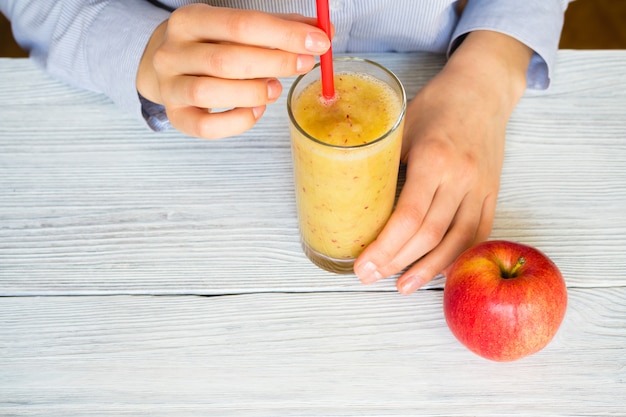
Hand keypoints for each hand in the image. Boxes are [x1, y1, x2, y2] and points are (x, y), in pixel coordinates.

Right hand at [137, 4, 329, 138]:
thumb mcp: (237, 28)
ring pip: (212, 93)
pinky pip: (207, 127)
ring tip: (275, 89)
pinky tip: (256, 110)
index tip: (318, 42)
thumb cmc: (211, 45)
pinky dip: (239, 121)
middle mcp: (173, 52)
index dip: (284, 35)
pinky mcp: (177, 117)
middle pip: (227, 60)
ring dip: (254, 93)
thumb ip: (279, 28)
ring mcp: (171, 86)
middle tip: (304, 64)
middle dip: (275, 64)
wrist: (166, 67)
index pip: (242, 24)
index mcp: (190, 19)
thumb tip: (323, 32)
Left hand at [354, 31, 532, 293]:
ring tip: (404, 286)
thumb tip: (355, 200)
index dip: (384, 248)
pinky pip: (479, 233)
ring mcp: (481, 188)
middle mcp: (460, 177)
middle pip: (429, 235)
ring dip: (429, 269)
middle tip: (372, 277)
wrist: (483, 88)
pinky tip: (439, 268)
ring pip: (457, 241)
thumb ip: (383, 164)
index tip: (362, 265)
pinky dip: (458, 255)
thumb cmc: (437, 104)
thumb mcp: (401, 127)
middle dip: (397, 262)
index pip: (408, 217)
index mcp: (433, 159)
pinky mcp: (492, 192)